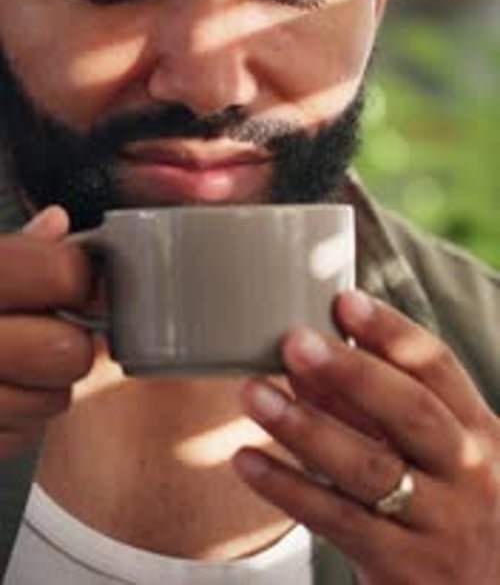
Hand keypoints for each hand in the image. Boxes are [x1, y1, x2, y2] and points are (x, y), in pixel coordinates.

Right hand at [0, 206, 94, 458]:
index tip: (70, 278)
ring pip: (52, 400)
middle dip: (69, 340)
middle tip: (48, 328)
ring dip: (45, 384)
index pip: (61, 273)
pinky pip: (19, 436)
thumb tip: (56, 225)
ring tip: (12, 363)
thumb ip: (8, 251)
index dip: (77, 275)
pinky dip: (14, 419)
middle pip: (66, 349)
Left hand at [234, 291, 499, 584]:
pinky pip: (338, 522)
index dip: (390, 330)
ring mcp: (441, 524)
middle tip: (294, 341)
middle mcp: (470, 472)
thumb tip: (306, 361)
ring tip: (253, 394)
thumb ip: (373, 407)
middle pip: (410, 412)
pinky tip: (248, 461)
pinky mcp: (406, 569)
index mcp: (477, 430)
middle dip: (350, 372)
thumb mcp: (433, 453)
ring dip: (305, 428)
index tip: (343, 300)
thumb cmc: (449, 509)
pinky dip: (289, 489)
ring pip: (369, 469)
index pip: (436, 366)